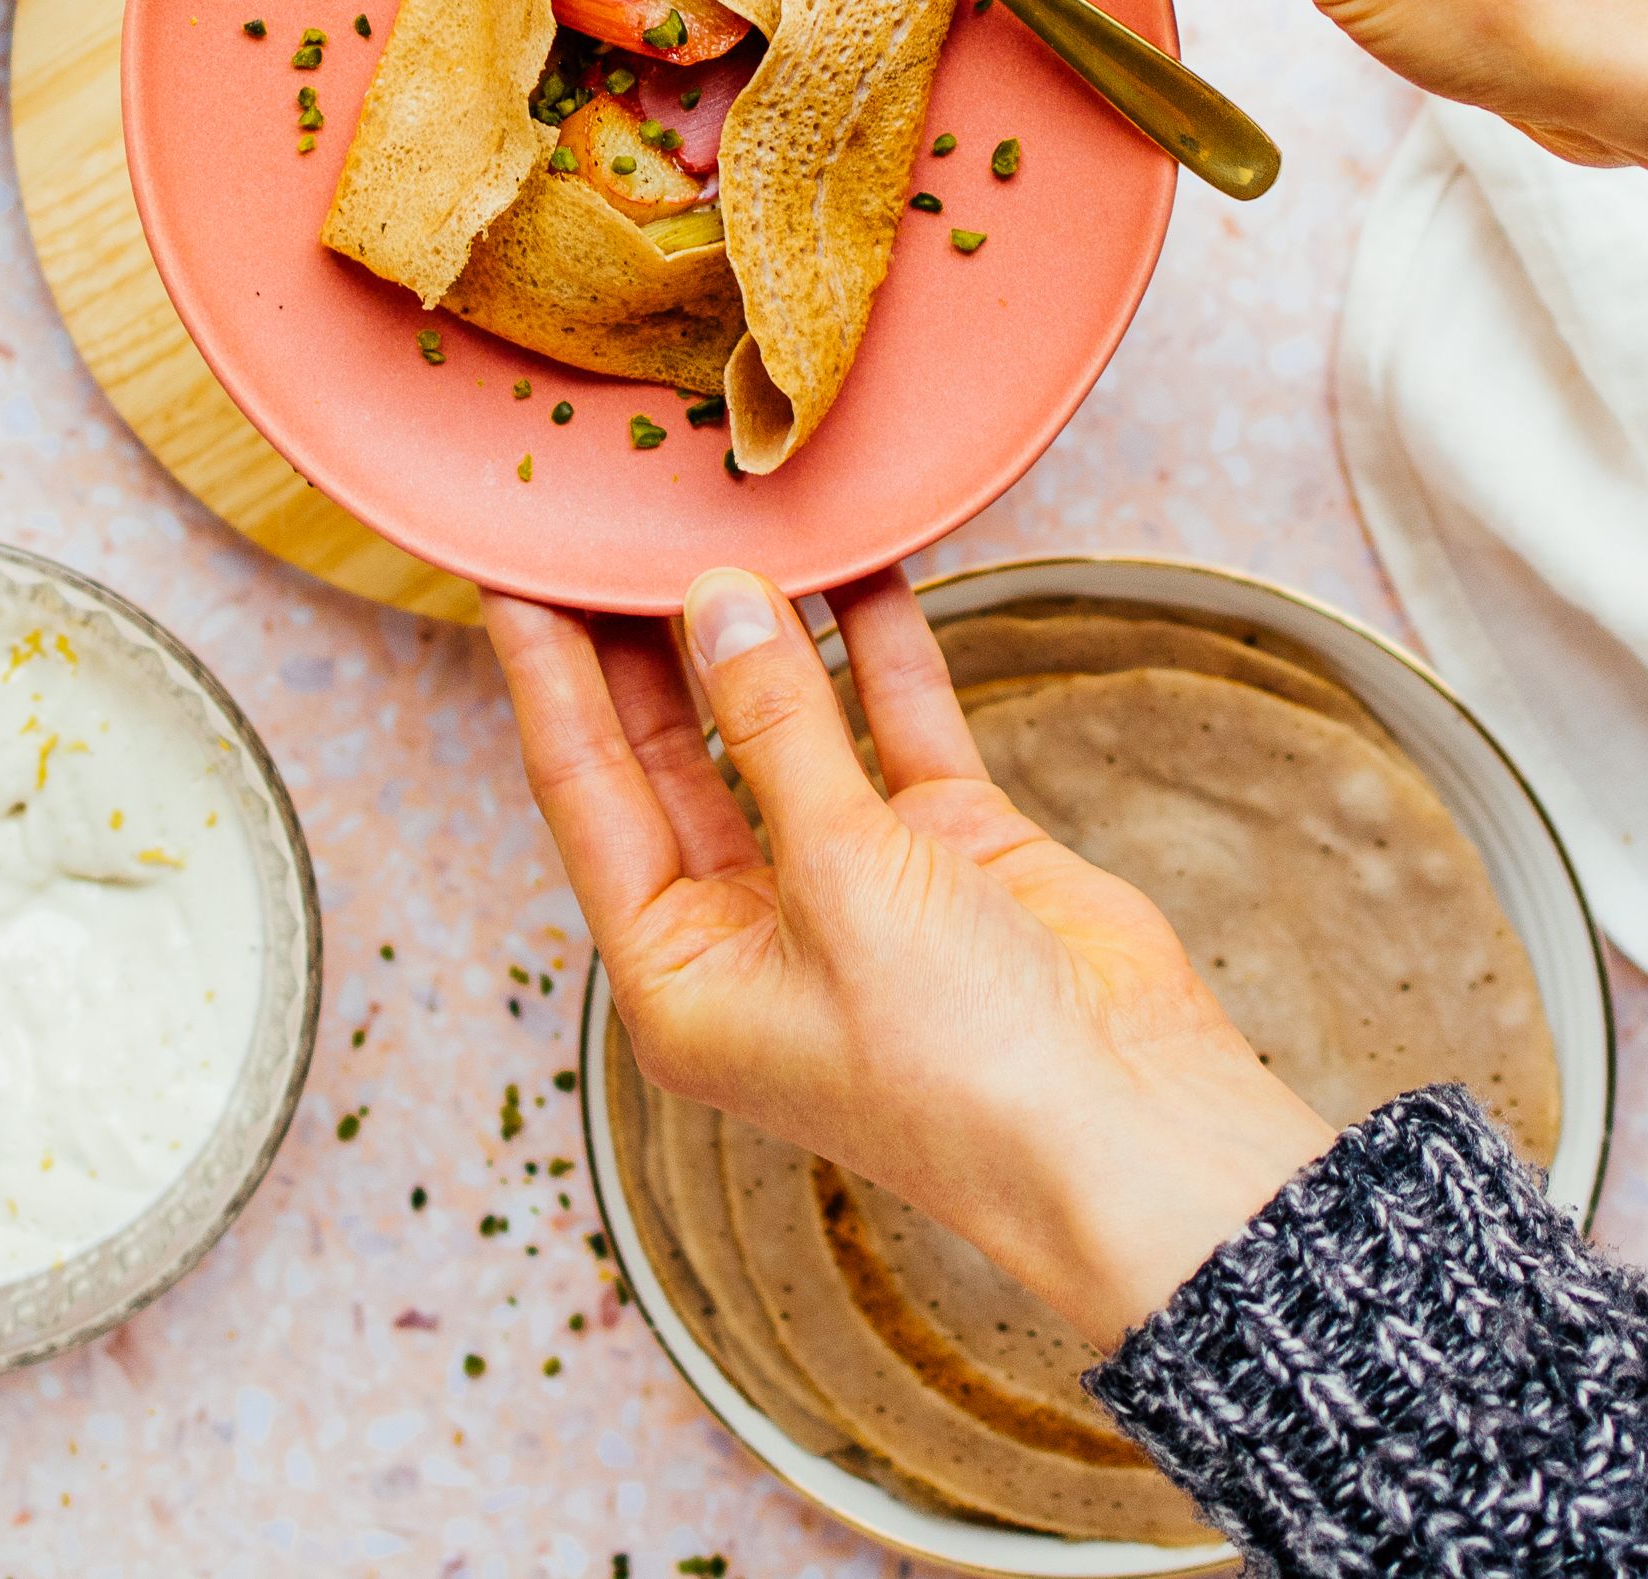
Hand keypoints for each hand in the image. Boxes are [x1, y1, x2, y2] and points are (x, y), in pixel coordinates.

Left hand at [488, 565, 1329, 1348]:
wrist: (1133, 1126)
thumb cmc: (957, 1060)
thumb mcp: (840, 880)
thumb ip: (774, 728)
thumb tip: (715, 599)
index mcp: (680, 976)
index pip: (586, 797)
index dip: (549, 682)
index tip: (514, 576)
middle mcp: (752, 931)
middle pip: (670, 756)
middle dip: (643, 646)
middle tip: (611, 527)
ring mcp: (853, 886)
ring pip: (785, 729)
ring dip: (766, 635)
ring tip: (723, 521)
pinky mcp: (946, 851)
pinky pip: (895, 727)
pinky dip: (882, 652)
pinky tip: (862, 563)